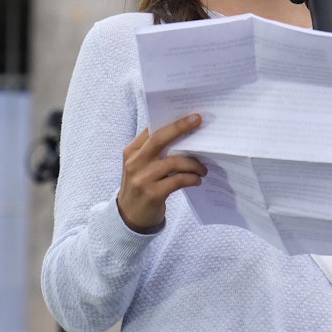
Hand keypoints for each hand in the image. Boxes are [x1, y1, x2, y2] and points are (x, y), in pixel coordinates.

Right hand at [116, 114, 206, 232]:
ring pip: (173, 162)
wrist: (129, 217)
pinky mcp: (153, 193)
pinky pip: (178, 180)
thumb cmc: (141, 185)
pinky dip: (191, 178)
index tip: (190, 115)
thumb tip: (183, 134)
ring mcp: (142, 178)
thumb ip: (153, 151)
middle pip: (159, 139)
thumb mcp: (140, 166)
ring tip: (203, 169)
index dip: (171, 121)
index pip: (151, 130)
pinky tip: (197, 180)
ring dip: (193, 163)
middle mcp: (134, 162)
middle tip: (198, 121)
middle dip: (180, 128)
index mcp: (131, 151)